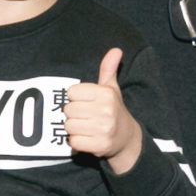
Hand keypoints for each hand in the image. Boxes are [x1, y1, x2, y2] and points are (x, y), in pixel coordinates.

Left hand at [66, 49, 142, 172]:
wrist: (126, 138)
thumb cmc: (113, 110)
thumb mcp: (111, 89)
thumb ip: (108, 69)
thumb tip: (116, 50)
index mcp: (106, 94)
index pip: (71, 92)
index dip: (75, 98)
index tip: (86, 103)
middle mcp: (106, 110)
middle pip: (68, 110)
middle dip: (73, 115)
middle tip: (86, 117)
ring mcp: (103, 129)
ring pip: (69, 126)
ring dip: (74, 129)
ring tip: (86, 128)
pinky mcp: (99, 145)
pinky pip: (74, 142)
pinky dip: (77, 142)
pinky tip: (88, 138)